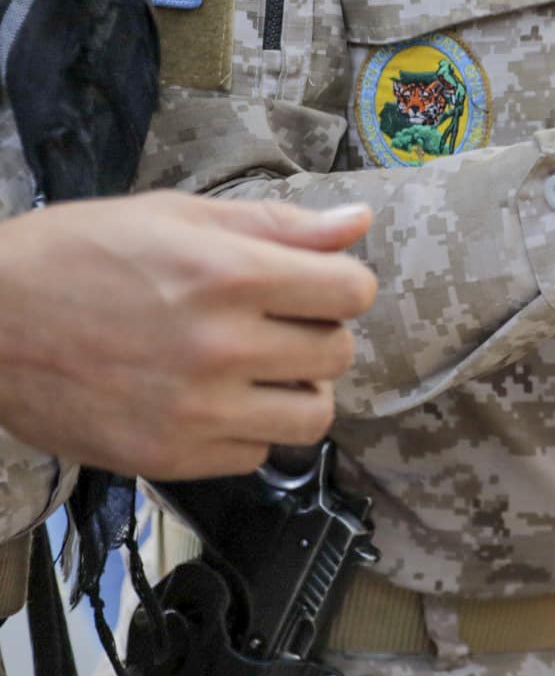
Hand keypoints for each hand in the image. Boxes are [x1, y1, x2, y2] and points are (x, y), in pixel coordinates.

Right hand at [0, 192, 378, 478]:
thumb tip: (358, 224)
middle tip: (275, 325)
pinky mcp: (169, 458)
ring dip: (296, 391)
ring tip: (257, 370)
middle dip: (317, 334)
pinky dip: (246, 431)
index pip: (352, 292)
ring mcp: (195, 411)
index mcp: (228, 274)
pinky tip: (211, 401)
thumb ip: (276, 225)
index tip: (316, 286)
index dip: (342, 286)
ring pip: (313, 417)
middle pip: (339, 354)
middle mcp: (220, 347)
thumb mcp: (175, 217)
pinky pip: (255, 455)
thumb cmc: (75, 255)